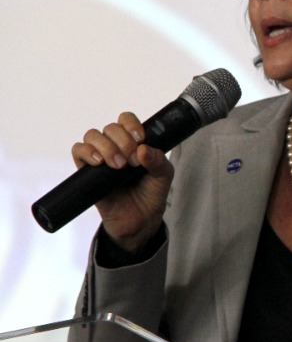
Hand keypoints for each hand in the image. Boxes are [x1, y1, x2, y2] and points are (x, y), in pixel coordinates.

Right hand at [71, 111, 173, 251]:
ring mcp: (100, 158)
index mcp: (134, 142)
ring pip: (92, 135)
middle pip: (110, 127)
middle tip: (132, 162)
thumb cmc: (151, 195)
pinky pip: (78, 151)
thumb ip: (158, 160)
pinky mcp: (86, 172)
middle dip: (122, 141)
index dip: (131, 125)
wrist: (140, 222)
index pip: (126, 119)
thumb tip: (143, 149)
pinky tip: (99, 162)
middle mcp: (116, 146)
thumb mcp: (164, 176)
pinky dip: (86, 152)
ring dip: (105, 146)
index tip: (140, 139)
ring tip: (118, 166)